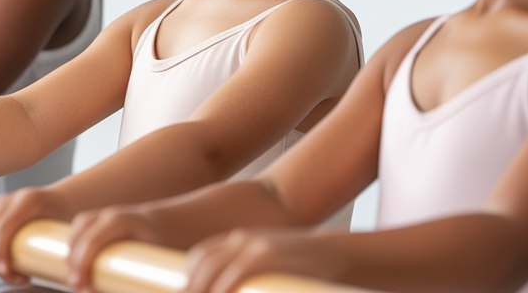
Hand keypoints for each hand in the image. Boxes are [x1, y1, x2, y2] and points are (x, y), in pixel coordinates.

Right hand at [0, 187, 74, 284]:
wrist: (61, 200)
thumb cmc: (62, 214)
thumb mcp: (62, 225)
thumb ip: (54, 244)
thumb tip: (48, 271)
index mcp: (28, 201)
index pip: (3, 228)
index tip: (6, 272)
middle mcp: (11, 199)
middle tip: (14, 279)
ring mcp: (0, 202)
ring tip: (13, 275)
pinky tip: (5, 264)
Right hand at [67, 205, 165, 292]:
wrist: (157, 226)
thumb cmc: (157, 245)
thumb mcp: (153, 258)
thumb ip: (142, 275)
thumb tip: (122, 290)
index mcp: (121, 221)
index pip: (93, 239)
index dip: (82, 262)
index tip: (82, 286)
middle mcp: (107, 215)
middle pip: (79, 236)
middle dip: (72, 264)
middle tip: (76, 288)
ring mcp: (98, 215)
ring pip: (74, 233)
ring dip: (69, 259)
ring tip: (75, 282)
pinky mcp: (92, 222)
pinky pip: (75, 234)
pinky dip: (70, 252)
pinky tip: (72, 270)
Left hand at [181, 227, 331, 292]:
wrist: (342, 255)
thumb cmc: (308, 269)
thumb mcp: (273, 267)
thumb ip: (250, 274)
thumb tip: (230, 287)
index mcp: (242, 242)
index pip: (202, 256)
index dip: (190, 276)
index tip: (185, 291)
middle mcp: (243, 240)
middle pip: (201, 262)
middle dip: (189, 285)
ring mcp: (254, 246)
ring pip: (211, 268)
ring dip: (200, 288)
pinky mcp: (266, 257)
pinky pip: (232, 275)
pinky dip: (220, 289)